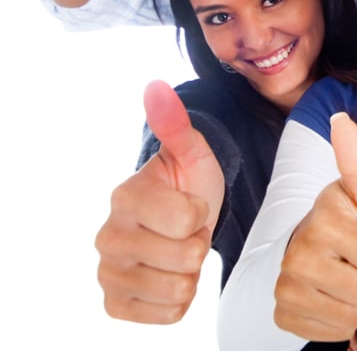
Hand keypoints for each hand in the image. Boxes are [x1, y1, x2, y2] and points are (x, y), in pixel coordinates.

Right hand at [95, 80, 224, 323]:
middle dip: (198, 243)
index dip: (202, 213)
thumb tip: (156, 87)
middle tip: (187, 232)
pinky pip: (167, 315)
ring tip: (179, 251)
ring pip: (179, 289)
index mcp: (125, 197)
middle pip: (187, 255)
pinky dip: (179, 299)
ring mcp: (109, 272)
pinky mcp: (115, 303)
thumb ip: (176, 124)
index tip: (191, 205)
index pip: (188, 218)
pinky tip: (170, 275)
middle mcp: (108, 237)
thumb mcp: (192, 153)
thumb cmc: (189, 184)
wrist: (182, 220)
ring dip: (190, 272)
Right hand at [273, 113, 356, 341]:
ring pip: (355, 318)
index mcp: (324, 224)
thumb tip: (341, 119)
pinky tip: (326, 297)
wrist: (294, 250)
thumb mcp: (354, 193)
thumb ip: (356, 162)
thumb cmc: (338, 221)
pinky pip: (334, 334)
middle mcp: (300, 257)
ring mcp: (287, 289)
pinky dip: (336, 320)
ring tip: (341, 279)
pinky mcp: (284, 316)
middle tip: (353, 262)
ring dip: (356, 302)